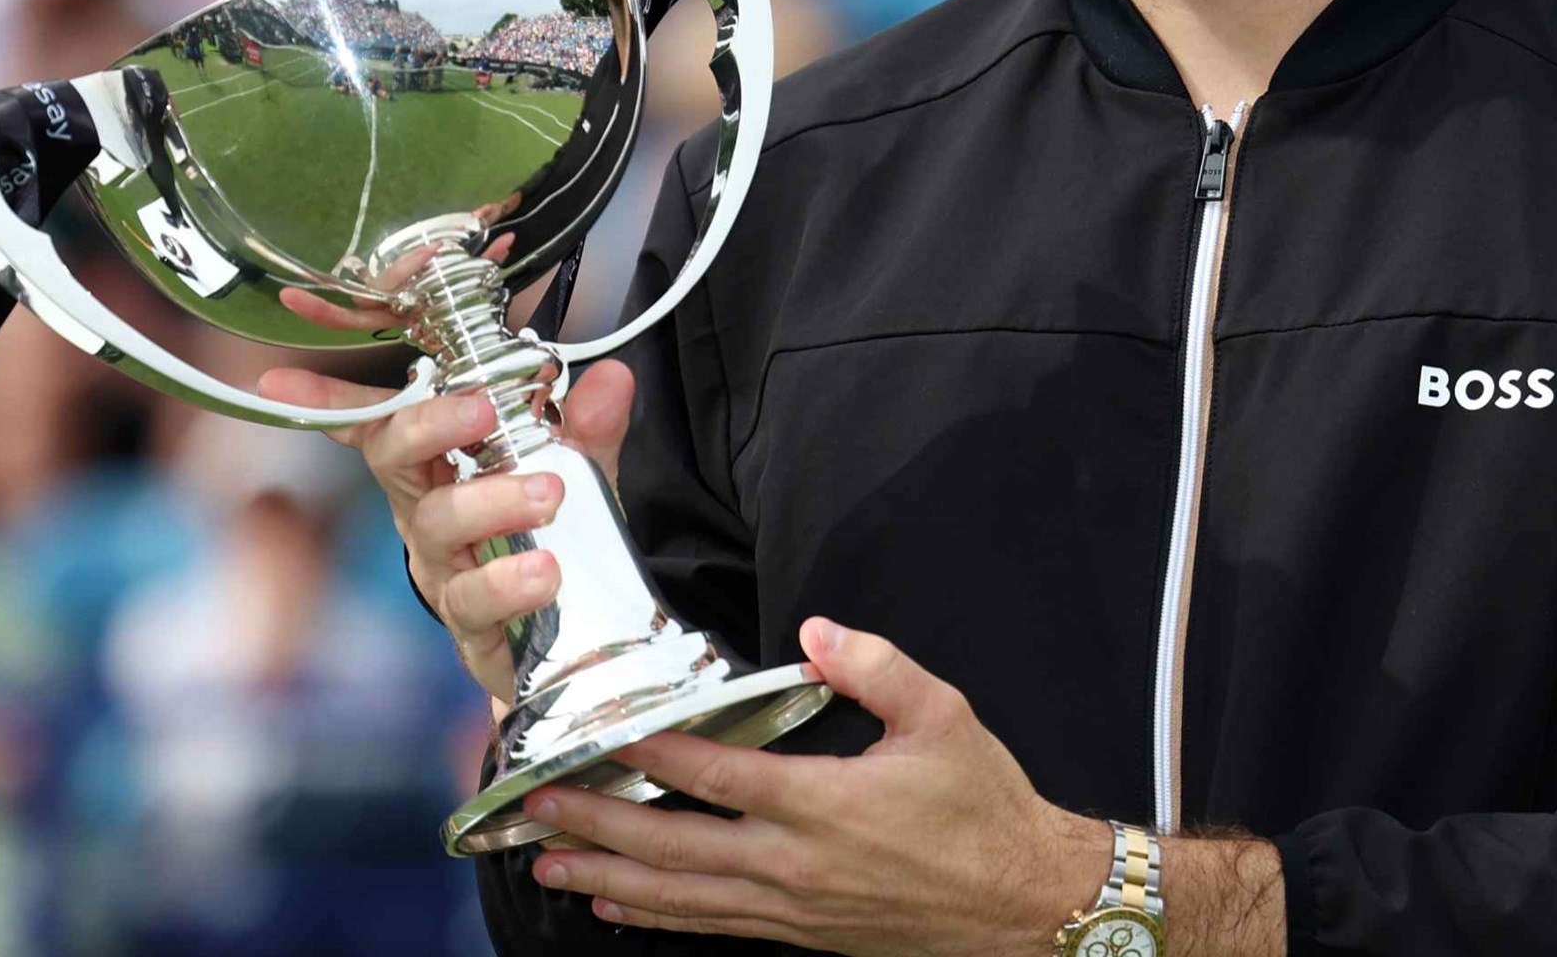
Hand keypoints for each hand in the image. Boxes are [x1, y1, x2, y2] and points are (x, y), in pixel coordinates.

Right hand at [254, 350, 631, 702]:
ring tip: (547, 497)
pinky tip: (546, 572)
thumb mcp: (581, 476)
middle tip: (482, 410)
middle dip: (430, 425)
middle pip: (397, 458)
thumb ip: (588, 428)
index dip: (331, 400)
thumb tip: (610, 377)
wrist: (576, 644)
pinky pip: (474, 600)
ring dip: (490, 502)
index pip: (382, 425)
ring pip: (438, 526)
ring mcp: (443, 571)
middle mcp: (429, 515)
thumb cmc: (555, 544)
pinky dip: (510, 582)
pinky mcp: (471, 626)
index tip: (281, 379)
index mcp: (442, 469)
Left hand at [522, 618, 1105, 955]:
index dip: (649, 755)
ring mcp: (791, 909)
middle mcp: (795, 865)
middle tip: (531, 804)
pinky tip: (613, 903)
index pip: (716, 775)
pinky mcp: (799, 934)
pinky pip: (711, 926)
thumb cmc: (984, 806)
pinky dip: (655, 915)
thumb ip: (875, 667)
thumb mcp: (943, 717)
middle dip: (595, 823)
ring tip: (543, 860)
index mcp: (824, 805)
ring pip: (679, 896)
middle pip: (673, 847)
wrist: (1025, 902)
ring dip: (606, 876)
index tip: (594, 733)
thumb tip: (814, 629)